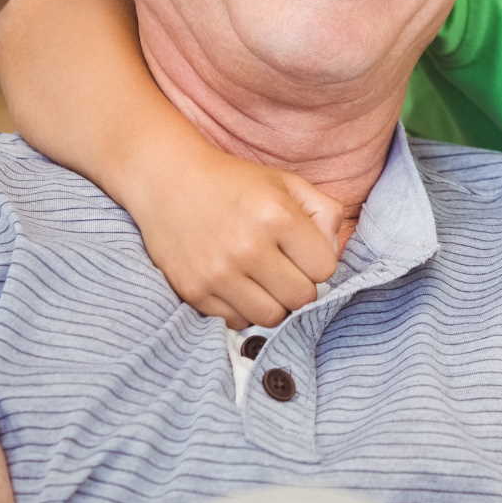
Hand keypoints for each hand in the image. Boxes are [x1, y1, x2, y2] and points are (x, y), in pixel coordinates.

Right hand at [127, 147, 345, 329]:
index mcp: (278, 216)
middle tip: (284, 268)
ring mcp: (217, 273)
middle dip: (300, 285)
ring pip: (271, 317)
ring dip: (274, 303)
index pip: (325, 269)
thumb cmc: (236, 182)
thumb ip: (326, 214)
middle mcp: (248, 248)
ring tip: (263, 280)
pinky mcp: (193, 291)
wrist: (169, 179)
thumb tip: (332, 256)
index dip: (318, 262)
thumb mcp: (289, 183)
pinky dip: (242, 309)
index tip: (302, 252)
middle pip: (301, 298)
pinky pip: (236, 322)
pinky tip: (236, 284)